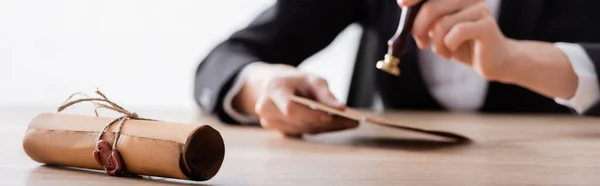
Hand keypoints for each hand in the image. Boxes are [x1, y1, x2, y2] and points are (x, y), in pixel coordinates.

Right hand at [234, 63, 357, 135]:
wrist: (276, 86)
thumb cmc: (295, 81)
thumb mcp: (311, 79)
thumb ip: (325, 93)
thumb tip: (341, 108)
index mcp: (273, 90)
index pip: (290, 107)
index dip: (309, 114)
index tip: (329, 116)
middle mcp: (268, 109)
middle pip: (299, 121)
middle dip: (325, 122)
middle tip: (351, 122)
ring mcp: (271, 123)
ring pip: (303, 129)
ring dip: (326, 128)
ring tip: (350, 123)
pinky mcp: (280, 131)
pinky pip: (304, 132)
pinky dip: (321, 129)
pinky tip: (338, 125)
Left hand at [398, 0, 514, 80]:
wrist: (492, 61)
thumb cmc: (461, 44)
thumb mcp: (439, 30)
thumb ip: (426, 18)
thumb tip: (404, 6)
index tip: (401, 5)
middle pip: (432, 7)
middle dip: (419, 28)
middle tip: (420, 43)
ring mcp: (479, 9)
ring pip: (442, 24)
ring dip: (436, 44)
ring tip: (442, 51)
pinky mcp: (486, 25)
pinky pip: (456, 33)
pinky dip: (447, 46)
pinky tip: (451, 53)